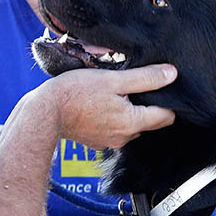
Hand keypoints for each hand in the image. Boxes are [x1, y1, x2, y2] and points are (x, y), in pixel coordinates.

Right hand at [42, 64, 177, 149]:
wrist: (44, 113)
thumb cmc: (76, 92)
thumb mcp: (113, 79)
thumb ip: (145, 78)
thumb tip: (172, 74)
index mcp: (132, 122)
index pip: (167, 117)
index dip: (167, 100)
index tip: (159, 86)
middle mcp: (124, 137)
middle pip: (150, 121)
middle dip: (147, 105)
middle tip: (134, 85)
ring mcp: (110, 142)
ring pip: (131, 125)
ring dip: (128, 111)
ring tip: (114, 93)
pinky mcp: (97, 142)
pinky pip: (114, 129)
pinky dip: (112, 118)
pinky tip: (100, 104)